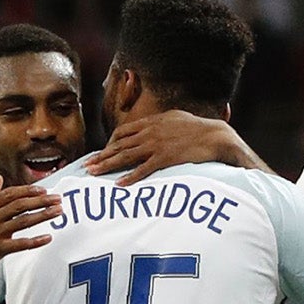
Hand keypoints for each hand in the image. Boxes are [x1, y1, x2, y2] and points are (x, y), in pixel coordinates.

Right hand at [0, 175, 60, 281]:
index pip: (10, 194)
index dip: (29, 191)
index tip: (44, 189)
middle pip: (20, 205)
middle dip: (42, 200)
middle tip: (58, 198)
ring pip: (23, 221)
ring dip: (43, 215)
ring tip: (59, 212)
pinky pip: (20, 244)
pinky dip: (35, 241)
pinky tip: (48, 237)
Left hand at [86, 111, 270, 183]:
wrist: (215, 136)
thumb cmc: (200, 128)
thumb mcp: (177, 118)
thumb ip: (162, 122)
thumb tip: (154, 125)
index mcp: (152, 122)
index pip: (123, 132)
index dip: (110, 144)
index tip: (102, 153)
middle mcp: (150, 132)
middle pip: (119, 145)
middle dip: (101, 156)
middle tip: (87, 166)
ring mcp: (156, 145)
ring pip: (126, 156)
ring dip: (108, 165)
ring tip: (94, 173)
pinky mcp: (165, 158)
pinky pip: (143, 169)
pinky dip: (130, 177)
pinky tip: (120, 184)